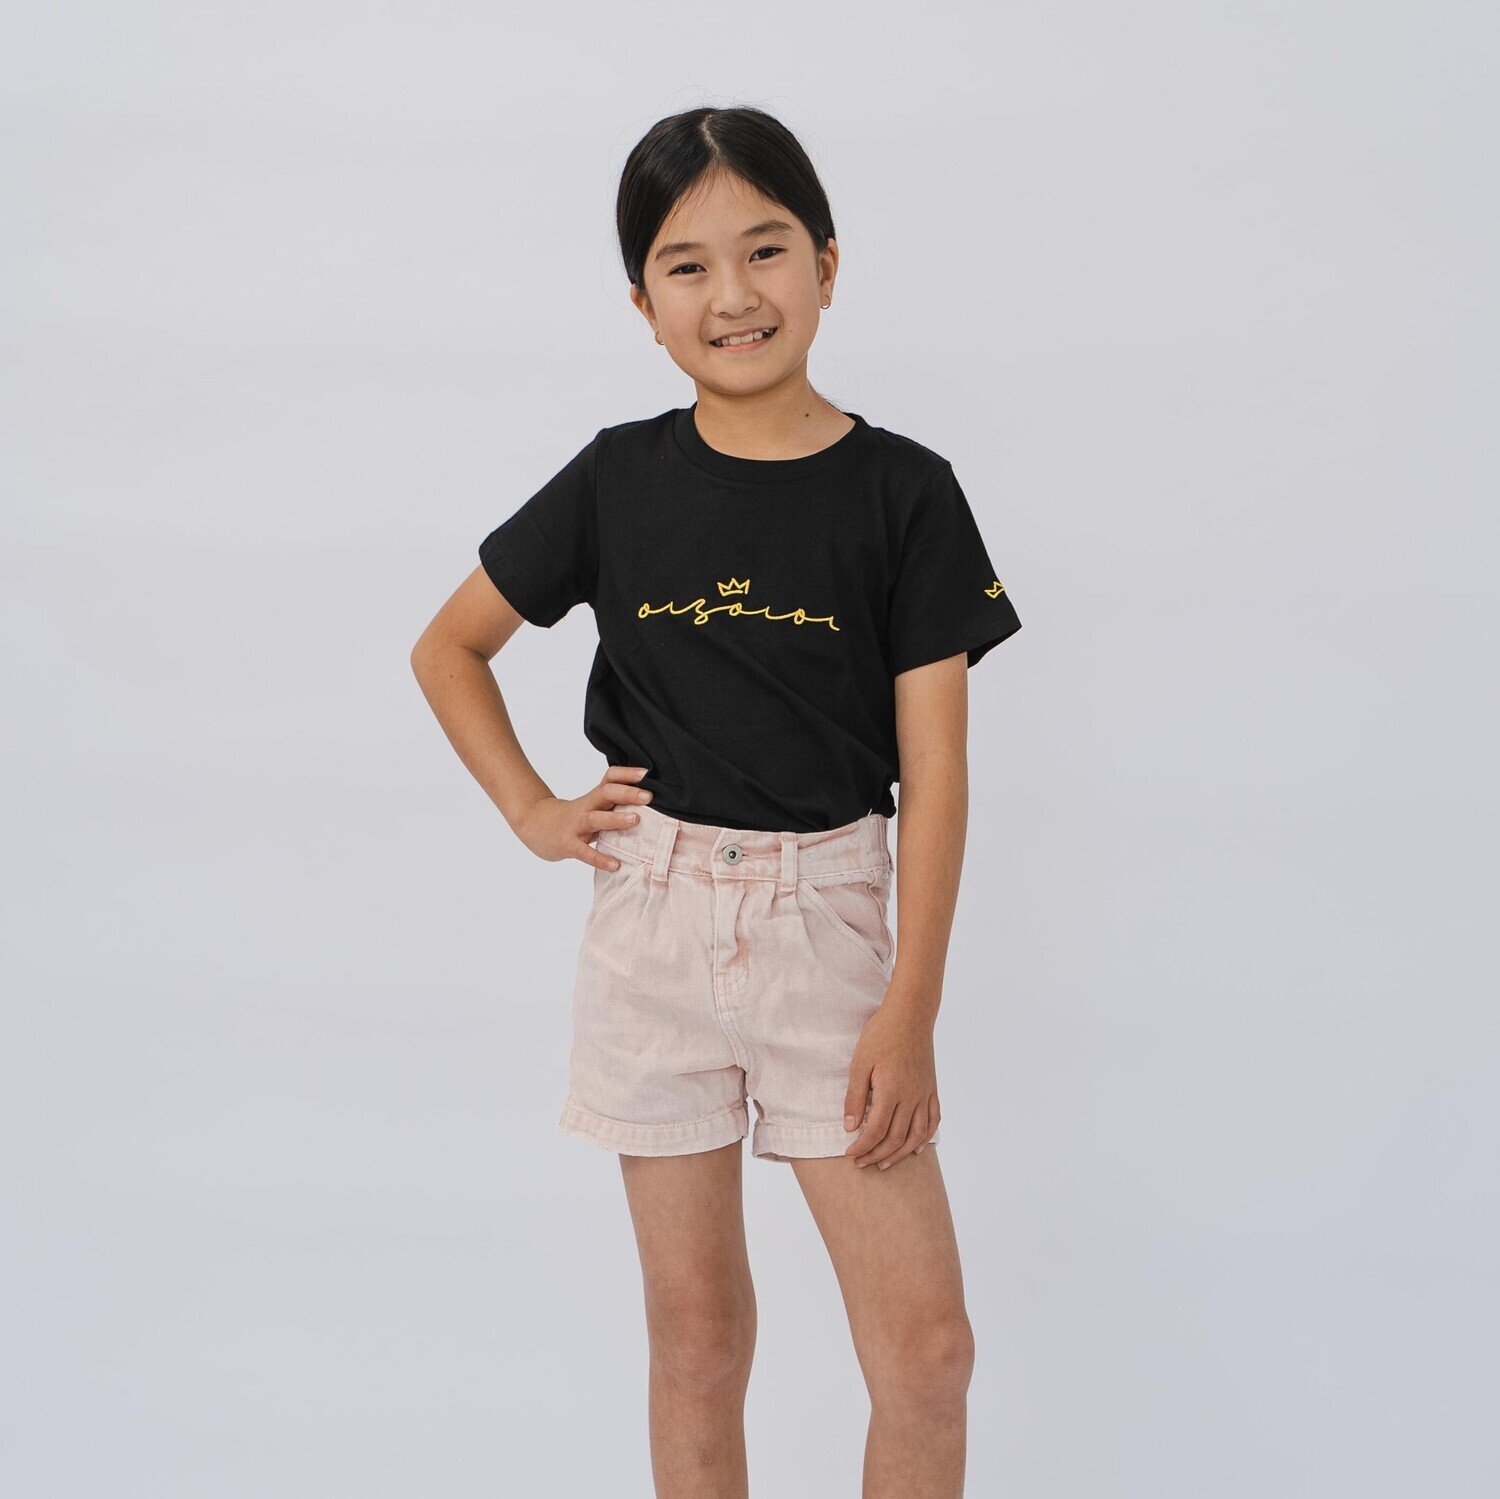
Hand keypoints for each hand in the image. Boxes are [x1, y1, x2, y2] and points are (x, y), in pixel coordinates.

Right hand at [513, 765, 652, 868]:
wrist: (534, 825)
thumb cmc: (573, 817)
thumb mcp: (592, 806)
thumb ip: (614, 804)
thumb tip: (648, 803)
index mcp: (594, 797)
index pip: (610, 777)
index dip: (627, 773)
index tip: (647, 773)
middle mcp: (586, 807)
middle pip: (606, 793)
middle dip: (627, 793)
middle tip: (649, 795)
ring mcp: (575, 826)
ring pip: (595, 819)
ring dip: (616, 818)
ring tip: (635, 820)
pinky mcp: (567, 844)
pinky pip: (584, 852)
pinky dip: (600, 859)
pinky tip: (615, 865)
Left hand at [842, 1004, 939, 1170]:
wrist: (910, 1014)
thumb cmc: (881, 1035)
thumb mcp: (860, 1063)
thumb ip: (855, 1097)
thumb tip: (851, 1127)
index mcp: (891, 1091)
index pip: (876, 1131)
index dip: (862, 1147)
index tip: (849, 1154)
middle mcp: (911, 1097)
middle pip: (896, 1139)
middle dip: (877, 1155)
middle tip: (861, 1163)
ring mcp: (925, 1094)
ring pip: (916, 1135)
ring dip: (900, 1154)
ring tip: (885, 1164)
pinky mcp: (932, 1088)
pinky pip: (933, 1120)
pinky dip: (925, 1138)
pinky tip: (916, 1148)